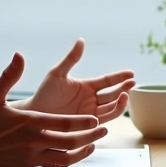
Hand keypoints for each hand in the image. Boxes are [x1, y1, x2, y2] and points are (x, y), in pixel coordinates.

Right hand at [0, 52, 107, 166]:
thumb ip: (9, 76)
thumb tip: (19, 55)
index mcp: (29, 122)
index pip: (62, 124)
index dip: (81, 123)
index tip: (96, 119)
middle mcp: (34, 141)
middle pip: (69, 142)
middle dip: (89, 136)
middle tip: (103, 128)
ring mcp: (33, 156)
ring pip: (66, 157)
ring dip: (84, 149)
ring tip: (95, 141)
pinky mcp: (31, 165)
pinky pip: (58, 164)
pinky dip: (72, 159)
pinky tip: (79, 152)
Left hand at [19, 39, 135, 123]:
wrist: (34, 116)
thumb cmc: (44, 94)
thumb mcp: (57, 74)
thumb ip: (71, 59)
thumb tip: (81, 40)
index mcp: (86, 86)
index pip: (107, 81)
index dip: (119, 77)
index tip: (131, 73)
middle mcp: (91, 100)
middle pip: (113, 94)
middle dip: (124, 89)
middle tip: (131, 83)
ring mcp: (90, 113)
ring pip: (112, 108)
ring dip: (120, 102)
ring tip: (125, 95)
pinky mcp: (88, 126)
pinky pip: (105, 121)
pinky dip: (113, 115)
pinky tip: (117, 108)